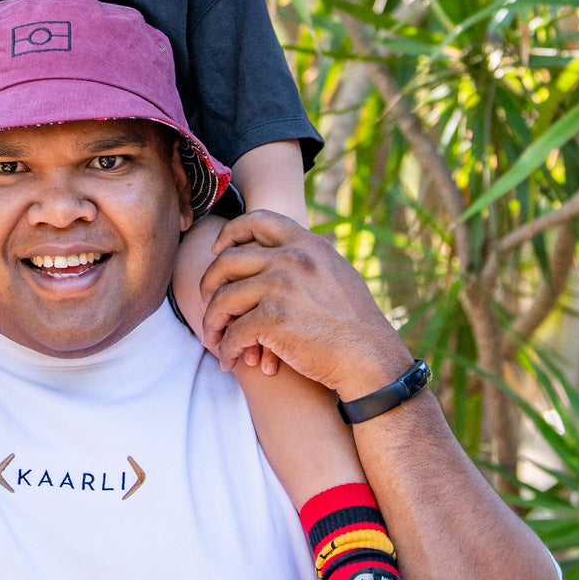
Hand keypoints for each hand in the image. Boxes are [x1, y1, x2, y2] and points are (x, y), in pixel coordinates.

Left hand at [201, 211, 411, 396]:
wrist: (369, 358)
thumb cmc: (356, 324)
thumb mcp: (336, 274)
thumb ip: (307, 260)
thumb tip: (279, 253)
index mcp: (307, 244)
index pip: (257, 220)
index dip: (230, 233)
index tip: (217, 251)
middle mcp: (292, 259)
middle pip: (226, 261)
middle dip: (209, 284)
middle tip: (208, 303)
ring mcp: (280, 287)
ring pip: (222, 299)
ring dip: (212, 323)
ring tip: (213, 339)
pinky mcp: (272, 319)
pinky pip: (233, 332)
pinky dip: (226, 348)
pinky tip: (229, 359)